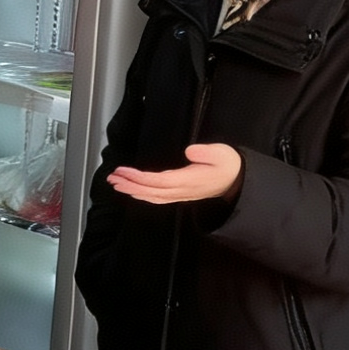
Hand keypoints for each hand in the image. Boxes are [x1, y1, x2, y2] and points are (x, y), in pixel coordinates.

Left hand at [108, 142, 242, 204]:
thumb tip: (190, 152)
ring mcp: (180, 195)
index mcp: (189, 181)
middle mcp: (182, 191)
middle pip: (151, 190)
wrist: (237, 181)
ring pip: (152, 196)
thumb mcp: (222, 154)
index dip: (139, 178)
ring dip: (133, 190)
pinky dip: (143, 195)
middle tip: (111, 178)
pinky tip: (134, 191)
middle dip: (129, 184)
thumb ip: (207, 153)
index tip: (123, 171)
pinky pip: (158, 198)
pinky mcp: (180, 194)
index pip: (159, 181)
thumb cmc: (228, 165)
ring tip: (116, 183)